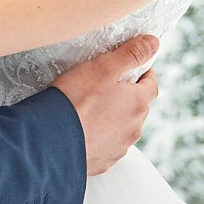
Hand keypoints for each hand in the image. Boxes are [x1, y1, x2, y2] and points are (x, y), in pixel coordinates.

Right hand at [49, 35, 159, 176]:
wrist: (50, 140)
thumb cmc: (75, 100)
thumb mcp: (104, 67)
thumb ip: (131, 53)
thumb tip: (153, 43)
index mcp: (138, 104)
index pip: (152, 85)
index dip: (144, 73)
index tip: (136, 67)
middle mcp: (134, 129)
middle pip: (138, 107)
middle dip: (128, 95)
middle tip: (107, 85)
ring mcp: (119, 147)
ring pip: (123, 127)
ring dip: (114, 118)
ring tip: (91, 108)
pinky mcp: (103, 161)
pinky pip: (106, 145)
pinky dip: (100, 136)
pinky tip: (83, 129)